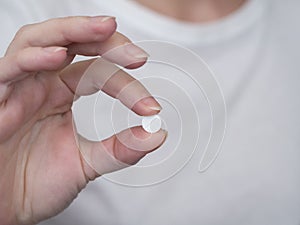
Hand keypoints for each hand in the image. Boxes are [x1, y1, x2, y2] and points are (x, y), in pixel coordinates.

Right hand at [0, 16, 166, 224]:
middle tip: (134, 51)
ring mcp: (17, 89)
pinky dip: (33, 58)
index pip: (98, 72)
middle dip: (104, 39)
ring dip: (73, 31)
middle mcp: (39, 85)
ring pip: (38, 42)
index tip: (150, 108)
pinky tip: (59, 56)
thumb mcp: (85, 165)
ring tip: (107, 29)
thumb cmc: (33, 184)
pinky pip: (10, 69)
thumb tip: (156, 135)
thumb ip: (118, 150)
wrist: (3, 210)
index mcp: (59, 94)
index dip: (128, 86)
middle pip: (71, 43)